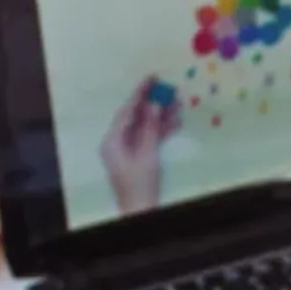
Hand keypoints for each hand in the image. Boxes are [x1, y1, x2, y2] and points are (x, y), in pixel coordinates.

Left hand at [99, 76, 179, 215]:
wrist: (139, 210)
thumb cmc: (140, 185)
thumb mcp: (147, 155)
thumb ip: (150, 129)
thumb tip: (153, 105)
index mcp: (113, 140)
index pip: (127, 112)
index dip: (139, 94)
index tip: (151, 79)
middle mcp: (117, 142)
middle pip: (135, 117)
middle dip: (152, 104)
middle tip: (169, 90)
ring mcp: (128, 149)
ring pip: (145, 127)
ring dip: (160, 116)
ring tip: (177, 104)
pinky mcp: (138, 156)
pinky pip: (149, 138)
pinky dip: (161, 130)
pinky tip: (175, 122)